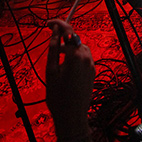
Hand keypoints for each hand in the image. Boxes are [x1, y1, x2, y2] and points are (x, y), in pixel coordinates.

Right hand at [46, 19, 94, 141]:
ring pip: (79, 47)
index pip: (69, 31)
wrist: (72, 117)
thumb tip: (55, 31)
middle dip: (63, 38)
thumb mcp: (50, 70)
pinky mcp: (93, 72)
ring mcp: (91, 65)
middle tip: (51, 42)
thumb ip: (54, 48)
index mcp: (75, 56)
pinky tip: (66, 67)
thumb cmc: (58, 96)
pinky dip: (75, 56)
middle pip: (75, 39)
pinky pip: (84, 57)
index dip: (58, 23)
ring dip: (69, 48)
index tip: (48, 23)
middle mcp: (86, 58)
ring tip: (57, 59)